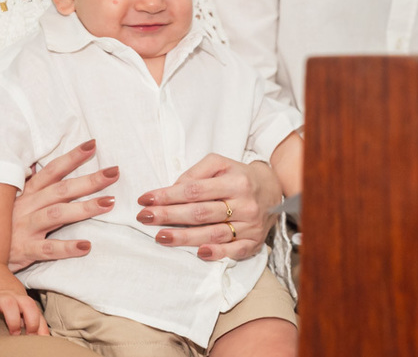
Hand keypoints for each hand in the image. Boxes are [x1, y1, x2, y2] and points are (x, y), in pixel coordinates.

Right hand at [0, 265, 48, 338]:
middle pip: (29, 306)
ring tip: (13, 334)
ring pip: (10, 305)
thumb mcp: (15, 297)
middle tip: (30, 336)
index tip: (44, 339)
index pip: (36, 312)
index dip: (41, 326)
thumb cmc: (2, 284)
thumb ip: (22, 312)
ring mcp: (0, 294)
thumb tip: (31, 331)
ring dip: (14, 321)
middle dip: (32, 321)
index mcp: (22, 297)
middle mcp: (14, 295)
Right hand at [9, 139, 119, 271]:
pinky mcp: (25, 251)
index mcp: (27, 193)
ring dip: (84, 208)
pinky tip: (86, 246)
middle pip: (62, 190)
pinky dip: (67, 248)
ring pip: (57, 215)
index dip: (72, 157)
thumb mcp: (14, 201)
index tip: (93, 145)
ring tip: (109, 202)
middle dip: (89, 180)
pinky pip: (48, 249)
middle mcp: (27, 206)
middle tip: (114, 172)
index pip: (52, 171)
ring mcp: (26, 228)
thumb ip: (30, 185)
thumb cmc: (2, 225)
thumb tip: (38, 163)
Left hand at [135, 155, 281, 260]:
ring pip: (213, 233)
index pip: (194, 190)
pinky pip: (235, 251)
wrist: (273, 189)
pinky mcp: (254, 242)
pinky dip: (217, 253)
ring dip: (185, 237)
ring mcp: (250, 225)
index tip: (146, 199)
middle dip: (169, 216)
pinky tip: (199, 253)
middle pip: (201, 212)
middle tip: (145, 218)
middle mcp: (244, 203)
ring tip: (161, 237)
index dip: (168, 195)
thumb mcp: (220, 164)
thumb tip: (174, 189)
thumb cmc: (238, 176)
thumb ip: (195, 173)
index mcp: (235, 181)